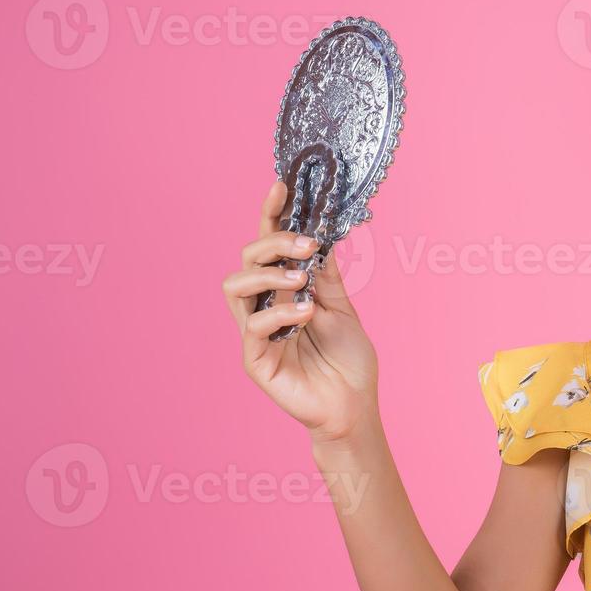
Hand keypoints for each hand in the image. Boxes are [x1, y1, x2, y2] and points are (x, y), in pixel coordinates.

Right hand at [221, 180, 379, 443]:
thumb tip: (317, 235)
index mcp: (285, 290)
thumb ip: (324, 275)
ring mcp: (256, 332)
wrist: (354, 405)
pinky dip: (278, 313)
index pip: (269, 245)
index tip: (281, 185)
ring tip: (300, 280)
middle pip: (247, 258)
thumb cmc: (348, 360)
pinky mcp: (255, 359)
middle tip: (306, 246)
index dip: (272, 214)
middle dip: (274, 243)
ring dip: (268, 274)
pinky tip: (304, 314)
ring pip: (236, 286)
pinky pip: (253, 327)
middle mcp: (264, 306)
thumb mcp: (342, 307)